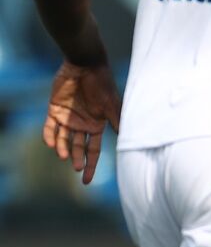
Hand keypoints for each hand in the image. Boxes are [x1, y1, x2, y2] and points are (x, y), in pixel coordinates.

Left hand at [41, 62, 121, 184]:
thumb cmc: (102, 84)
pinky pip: (49, 127)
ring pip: (62, 140)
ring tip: (63, 156)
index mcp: (97, 124)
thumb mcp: (111, 104)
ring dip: (62, 149)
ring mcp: (68, 117)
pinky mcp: (54, 110)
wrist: (85, 65)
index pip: (94, 150)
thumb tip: (127, 138)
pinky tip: (49, 143)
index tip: (87, 180)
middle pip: (79, 147)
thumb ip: (117, 121)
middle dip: (78, 160)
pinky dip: (48, 136)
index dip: (92, 165)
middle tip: (77, 169)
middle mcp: (83, 123)